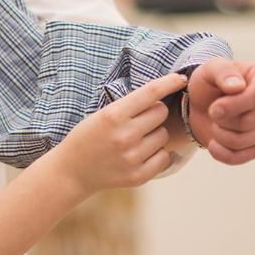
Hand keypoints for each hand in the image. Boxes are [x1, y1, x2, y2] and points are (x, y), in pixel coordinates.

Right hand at [58, 73, 187, 196]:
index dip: (169, 82)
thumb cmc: (88, 137)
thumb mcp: (102, 114)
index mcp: (113, 115)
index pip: (150, 93)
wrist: (73, 170)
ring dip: (154, 134)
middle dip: (154, 112)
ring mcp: (132, 157)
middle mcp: (125, 136)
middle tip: (139, 120)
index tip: (181, 79)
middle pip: (161, 112)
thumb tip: (163, 96)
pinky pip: (164, 157)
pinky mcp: (139, 176)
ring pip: (164, 135)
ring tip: (135, 139)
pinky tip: (140, 154)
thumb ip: (129, 106)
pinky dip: (157, 154)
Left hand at [186, 60, 254, 165]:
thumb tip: (238, 86)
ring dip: (220, 134)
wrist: (204, 104)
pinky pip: (242, 157)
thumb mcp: (211, 69)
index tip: (214, 107)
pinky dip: (222, 153)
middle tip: (212, 111)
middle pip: (249, 120)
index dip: (234, 104)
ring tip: (215, 123)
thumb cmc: (211, 82)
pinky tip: (214, 143)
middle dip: (221, 119)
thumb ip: (223, 71)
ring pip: (244, 140)